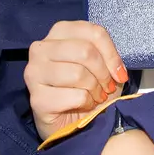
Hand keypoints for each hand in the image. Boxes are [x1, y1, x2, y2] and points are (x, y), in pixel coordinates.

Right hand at [25, 20, 126, 140]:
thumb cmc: (87, 88)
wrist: (74, 122)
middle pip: (85, 51)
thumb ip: (107, 55)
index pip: (93, 32)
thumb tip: (117, 67)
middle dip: (103, 73)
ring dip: (95, 89)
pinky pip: (75, 96)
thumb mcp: (102, 65)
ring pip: (78, 73)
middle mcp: (41, 49)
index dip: (112, 54)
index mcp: (59, 32)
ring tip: (97, 96)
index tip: (119, 72)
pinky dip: (87, 103)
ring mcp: (34, 73)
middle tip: (108, 86)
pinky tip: (85, 105)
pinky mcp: (37, 99)